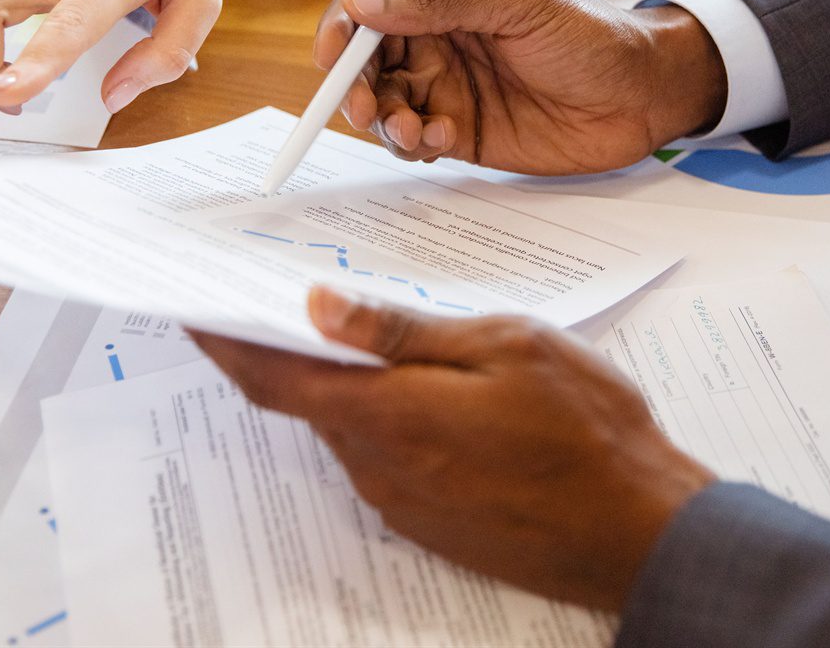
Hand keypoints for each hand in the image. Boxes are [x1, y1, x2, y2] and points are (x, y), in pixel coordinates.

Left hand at [193, 286, 714, 611]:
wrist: (638, 531)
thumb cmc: (585, 430)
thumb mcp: (503, 346)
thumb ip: (404, 331)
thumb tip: (320, 309)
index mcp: (387, 415)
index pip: (275, 377)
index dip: (225, 341)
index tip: (191, 309)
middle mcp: (379, 467)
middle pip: (308, 402)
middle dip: (288, 352)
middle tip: (283, 299)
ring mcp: (403, 501)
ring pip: (349, 429)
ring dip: (342, 385)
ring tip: (365, 335)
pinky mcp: (430, 521)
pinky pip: (383, 458)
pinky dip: (378, 418)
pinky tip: (419, 392)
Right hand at [314, 0, 726, 173]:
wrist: (642, 94)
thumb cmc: (589, 33)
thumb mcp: (516, 3)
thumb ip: (438, 0)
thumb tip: (362, 0)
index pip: (368, 0)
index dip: (340, 28)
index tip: (332, 58)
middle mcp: (435, 33)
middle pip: (364, 58)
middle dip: (355, 86)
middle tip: (366, 110)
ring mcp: (445, 82)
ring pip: (382, 103)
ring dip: (384, 121)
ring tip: (417, 132)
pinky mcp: (459, 128)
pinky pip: (412, 138)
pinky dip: (414, 143)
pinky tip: (446, 138)